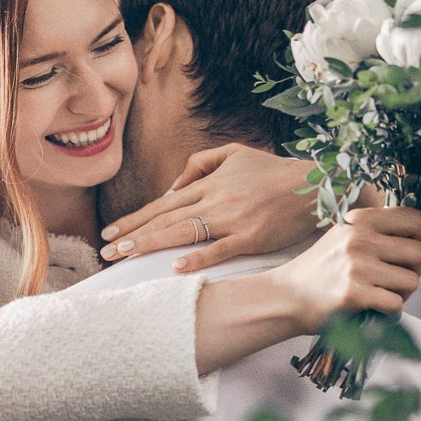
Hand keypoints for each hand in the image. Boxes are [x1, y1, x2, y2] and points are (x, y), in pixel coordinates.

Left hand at [100, 144, 317, 270]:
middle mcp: (216, 200)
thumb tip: (172, 187)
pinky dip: (198, 257)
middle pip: (166, 219)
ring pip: (184, 232)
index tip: (111, 232)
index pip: (163, 203)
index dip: (135, 218)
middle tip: (106, 251)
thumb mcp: (235, 154)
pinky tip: (176, 266)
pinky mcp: (251, 237)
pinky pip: (220, 249)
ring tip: (125, 255)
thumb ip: (201, 164)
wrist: (314, 185)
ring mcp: (232, 219)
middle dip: (133, 235)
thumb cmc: (274, 172)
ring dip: (151, 244)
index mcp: (210, 183)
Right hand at [269, 206, 420, 335]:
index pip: (414, 218)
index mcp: (359, 220)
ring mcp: (357, 266)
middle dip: (414, 271)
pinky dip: (391, 313)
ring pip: (411, 281)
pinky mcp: (354, 294)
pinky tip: (375, 310)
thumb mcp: (351, 241)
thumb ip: (393, 239)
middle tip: (396, 281)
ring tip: (381, 296)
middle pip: (418, 253)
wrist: (286, 297)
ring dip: (402, 294)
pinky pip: (396, 304)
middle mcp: (359, 238)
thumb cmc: (322, 271)